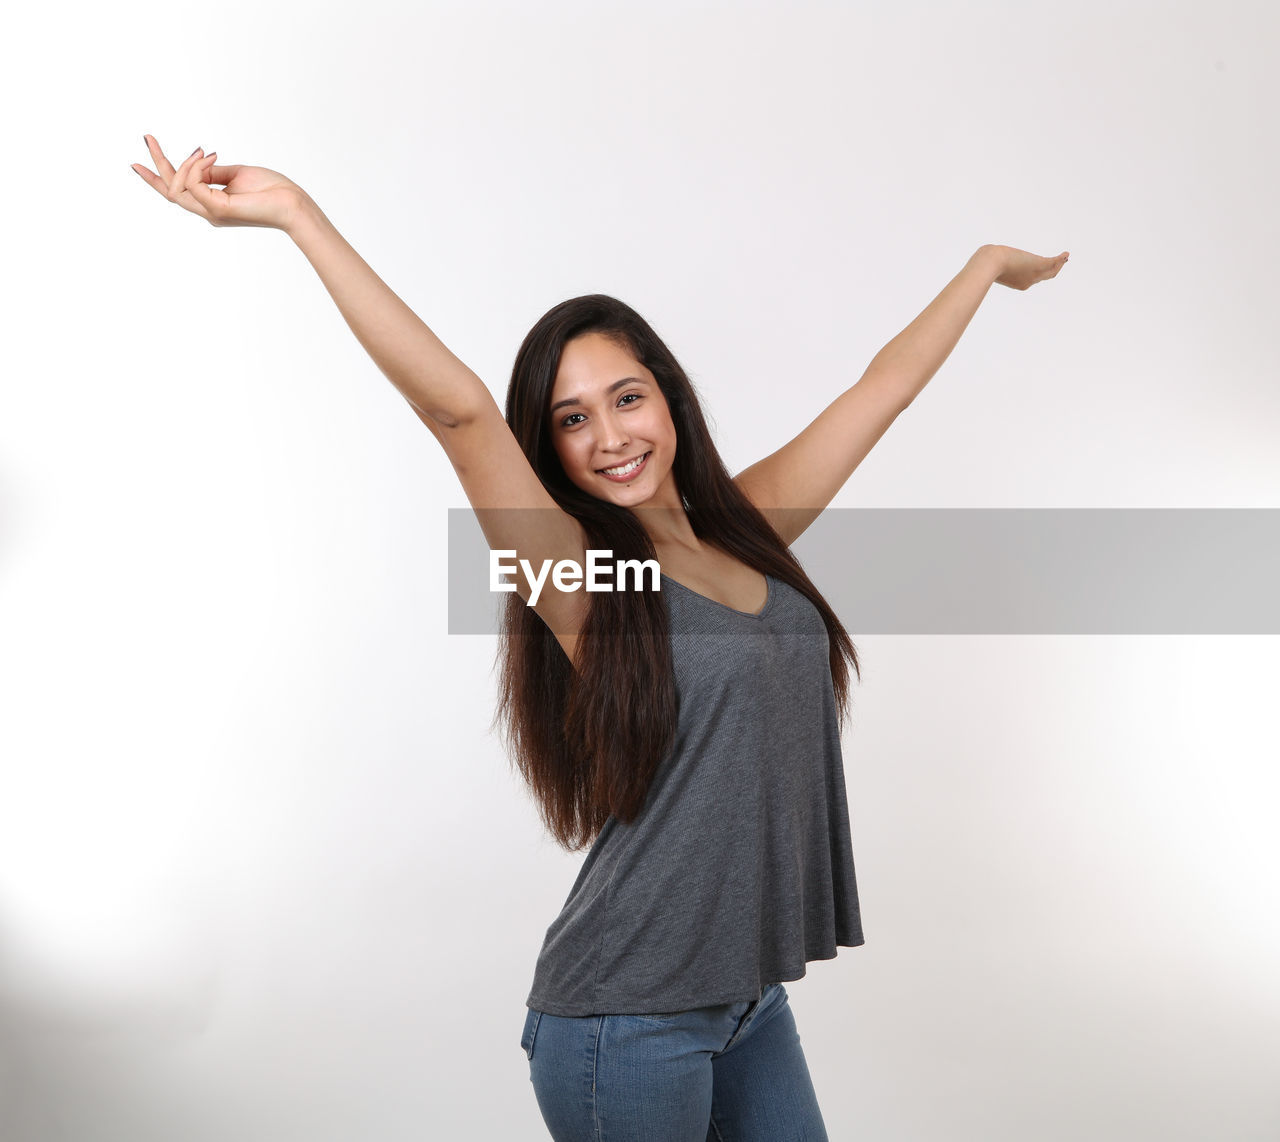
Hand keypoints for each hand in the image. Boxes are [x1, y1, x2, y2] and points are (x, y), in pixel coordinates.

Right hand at [131, 135, 307, 231]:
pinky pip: (193, 184)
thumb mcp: (236, 174)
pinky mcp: (219, 209)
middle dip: (156, 164)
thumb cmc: (272, 191)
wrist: (293, 205)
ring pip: (178, 187)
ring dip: (184, 164)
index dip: (156, 177)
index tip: (136, 161)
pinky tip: (210, 156)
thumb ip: (213, 171)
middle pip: (170, 190)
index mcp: (212, 204)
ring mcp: (212, 213)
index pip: (177, 192)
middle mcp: (208, 212)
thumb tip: (197, 161)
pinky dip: (196, 167)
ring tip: (203, 151)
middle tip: (147, 138)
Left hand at [989, 245, 1069, 290]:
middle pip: (1045, 276)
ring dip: (1059, 263)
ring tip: (1065, 257)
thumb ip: (992, 260)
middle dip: (1054, 269)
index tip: (1044, 266)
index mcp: (1019, 283)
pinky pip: (1053, 262)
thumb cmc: (987, 263)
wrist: (991, 263)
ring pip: (1051, 271)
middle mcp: (1029, 281)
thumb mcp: (992, 262)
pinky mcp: (1038, 264)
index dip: (1040, 274)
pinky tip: (1066, 254)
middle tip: (1060, 262)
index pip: (1033, 279)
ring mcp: (1034, 274)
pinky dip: (1061, 259)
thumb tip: (987, 253)